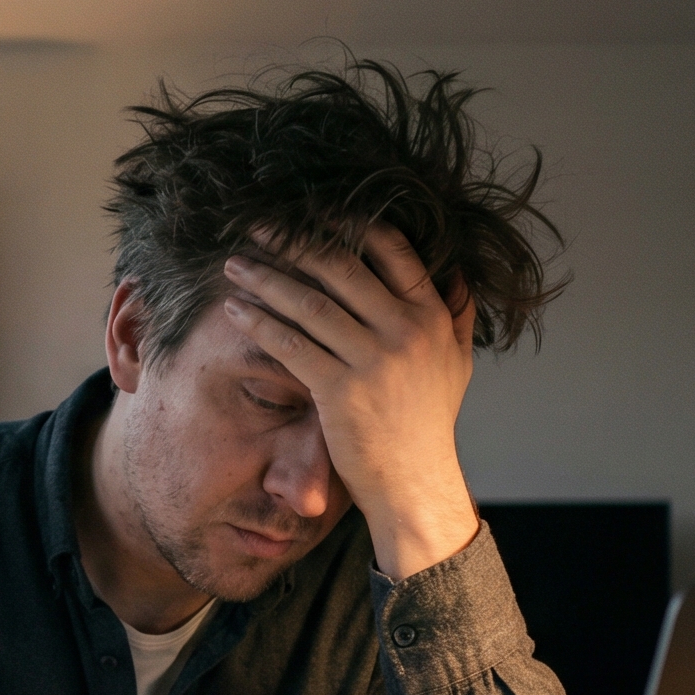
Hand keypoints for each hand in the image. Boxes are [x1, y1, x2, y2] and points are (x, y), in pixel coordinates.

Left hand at [221, 222, 479, 579]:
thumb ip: (458, 316)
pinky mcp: (340, 391)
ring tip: (235, 263)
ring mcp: (373, 361)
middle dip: (294, 241)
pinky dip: (260, 323)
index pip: (391, 250)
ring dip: (267, 278)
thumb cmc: (429, 425)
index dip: (349, 223)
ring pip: (310, 303)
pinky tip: (236, 309)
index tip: (313, 211)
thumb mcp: (456, 364)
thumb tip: (458, 273)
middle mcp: (405, 332)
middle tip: (258, 225)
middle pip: (341, 267)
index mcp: (431, 316)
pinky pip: (291, 345)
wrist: (415, 483)